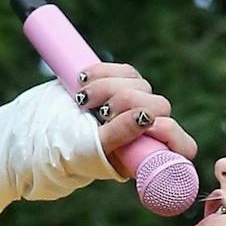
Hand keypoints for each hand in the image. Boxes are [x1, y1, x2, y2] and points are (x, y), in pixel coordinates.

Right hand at [73, 62, 198, 172]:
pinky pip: (125, 70)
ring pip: (140, 84)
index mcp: (147, 156)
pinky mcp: (122, 85)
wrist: (43, 134)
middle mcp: (146, 132)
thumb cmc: (69, 151)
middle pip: (159, 105)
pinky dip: (103, 72)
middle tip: (99, 113)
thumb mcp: (94, 149)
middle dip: (127, 103)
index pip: (183, 146)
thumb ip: (119, 136)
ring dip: (108, 87)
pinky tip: (82, 81)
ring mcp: (135, 106)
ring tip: (82, 100)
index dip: (170, 133)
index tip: (147, 126)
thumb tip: (148, 117)